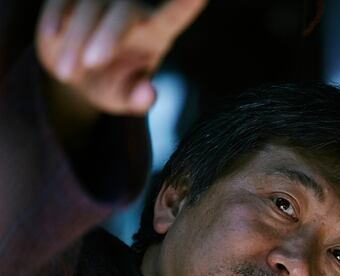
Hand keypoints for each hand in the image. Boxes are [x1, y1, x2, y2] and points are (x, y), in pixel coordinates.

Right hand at [35, 0, 206, 115]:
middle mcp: (132, 10)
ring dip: (76, 38)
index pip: (174, 16)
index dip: (186, 5)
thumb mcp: (124, 99)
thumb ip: (138, 100)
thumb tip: (148, 94)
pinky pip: (62, 0)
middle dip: (106, 35)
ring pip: (90, 6)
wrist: (75, 75)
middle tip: (91, 64)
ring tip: (66, 73)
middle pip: (123, 11)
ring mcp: (100, 1)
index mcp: (156, 31)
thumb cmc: (111, 84)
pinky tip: (52, 36)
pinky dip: (55, 17)